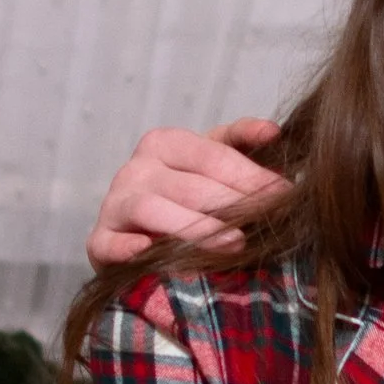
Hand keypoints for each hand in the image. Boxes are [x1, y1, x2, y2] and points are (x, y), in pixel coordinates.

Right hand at [86, 120, 289, 264]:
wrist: (140, 235)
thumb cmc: (188, 196)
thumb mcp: (213, 162)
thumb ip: (241, 142)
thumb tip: (273, 131)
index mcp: (164, 143)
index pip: (213, 157)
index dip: (251, 176)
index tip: (285, 193)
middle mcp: (135, 169)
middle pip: (190, 185)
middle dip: (233, 204)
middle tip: (267, 222)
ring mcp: (113, 204)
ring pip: (154, 209)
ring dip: (195, 227)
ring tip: (234, 243)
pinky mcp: (98, 242)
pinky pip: (110, 243)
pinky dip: (127, 248)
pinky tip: (149, 252)